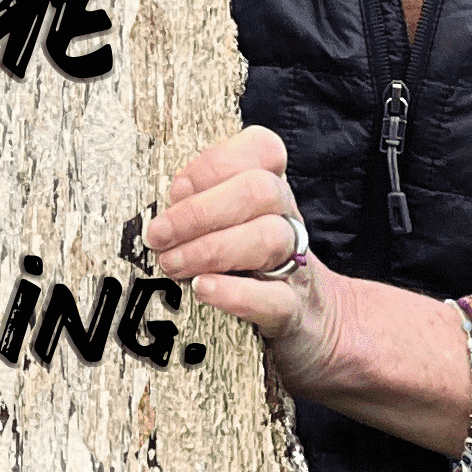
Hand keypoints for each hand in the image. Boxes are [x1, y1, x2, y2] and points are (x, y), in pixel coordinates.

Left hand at [143, 124, 345, 390]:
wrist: (313, 322)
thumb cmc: (250, 266)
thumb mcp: (233, 226)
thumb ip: (202, 207)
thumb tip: (160, 209)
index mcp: (272, 190)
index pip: (261, 150)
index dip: (214, 165)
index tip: (176, 191)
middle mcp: (289, 219)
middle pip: (259, 191)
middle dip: (199, 212)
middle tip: (158, 237)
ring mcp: (295, 265)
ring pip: (268, 239)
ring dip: (209, 250)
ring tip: (171, 266)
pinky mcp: (294, 313)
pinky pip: (273, 298)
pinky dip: (235, 294)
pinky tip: (203, 290)